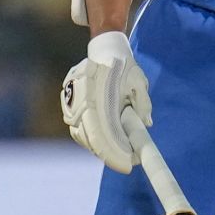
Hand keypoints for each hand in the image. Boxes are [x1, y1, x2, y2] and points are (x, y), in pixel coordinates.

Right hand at [60, 31, 153, 173]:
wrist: (105, 50)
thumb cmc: (125, 67)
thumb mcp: (138, 82)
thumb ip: (142, 103)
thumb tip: (146, 124)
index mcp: (97, 96)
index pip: (102, 133)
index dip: (113, 153)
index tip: (128, 164)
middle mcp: (81, 101)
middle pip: (90, 138)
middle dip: (109, 153)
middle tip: (127, 162)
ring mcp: (71, 102)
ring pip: (81, 134)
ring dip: (98, 147)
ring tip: (119, 154)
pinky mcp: (68, 103)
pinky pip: (77, 127)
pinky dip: (90, 138)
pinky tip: (104, 142)